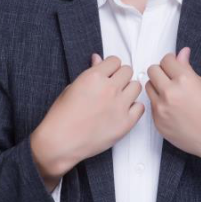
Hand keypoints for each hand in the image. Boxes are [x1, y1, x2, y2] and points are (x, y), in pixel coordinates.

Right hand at [30, 54, 143, 178]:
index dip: (110, 67)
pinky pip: (140, 107)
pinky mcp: (125, 123)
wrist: (60, 142)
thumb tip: (98, 59)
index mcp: (94, 77)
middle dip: (120, 76)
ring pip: (136, 86)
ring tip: (118, 98)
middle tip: (113, 85)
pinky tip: (123, 111)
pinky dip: (133, 108)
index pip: (115, 61)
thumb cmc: (62, 116)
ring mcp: (119, 106)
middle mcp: (109, 89)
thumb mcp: (73, 87)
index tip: (108, 73)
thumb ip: (91, 72)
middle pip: (128, 71)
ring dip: (128, 90)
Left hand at [145, 47, 200, 167]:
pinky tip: (174, 110)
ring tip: (173, 94)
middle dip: (162, 72)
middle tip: (172, 78)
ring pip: (148, 88)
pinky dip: (160, 104)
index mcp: (184, 80)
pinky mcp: (158, 123)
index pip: (166, 60)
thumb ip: (187, 68)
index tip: (175, 65)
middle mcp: (170, 93)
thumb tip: (182, 53)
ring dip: (157, 87)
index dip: (172, 61)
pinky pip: (152, 106)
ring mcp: (162, 109)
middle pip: (152, 71)